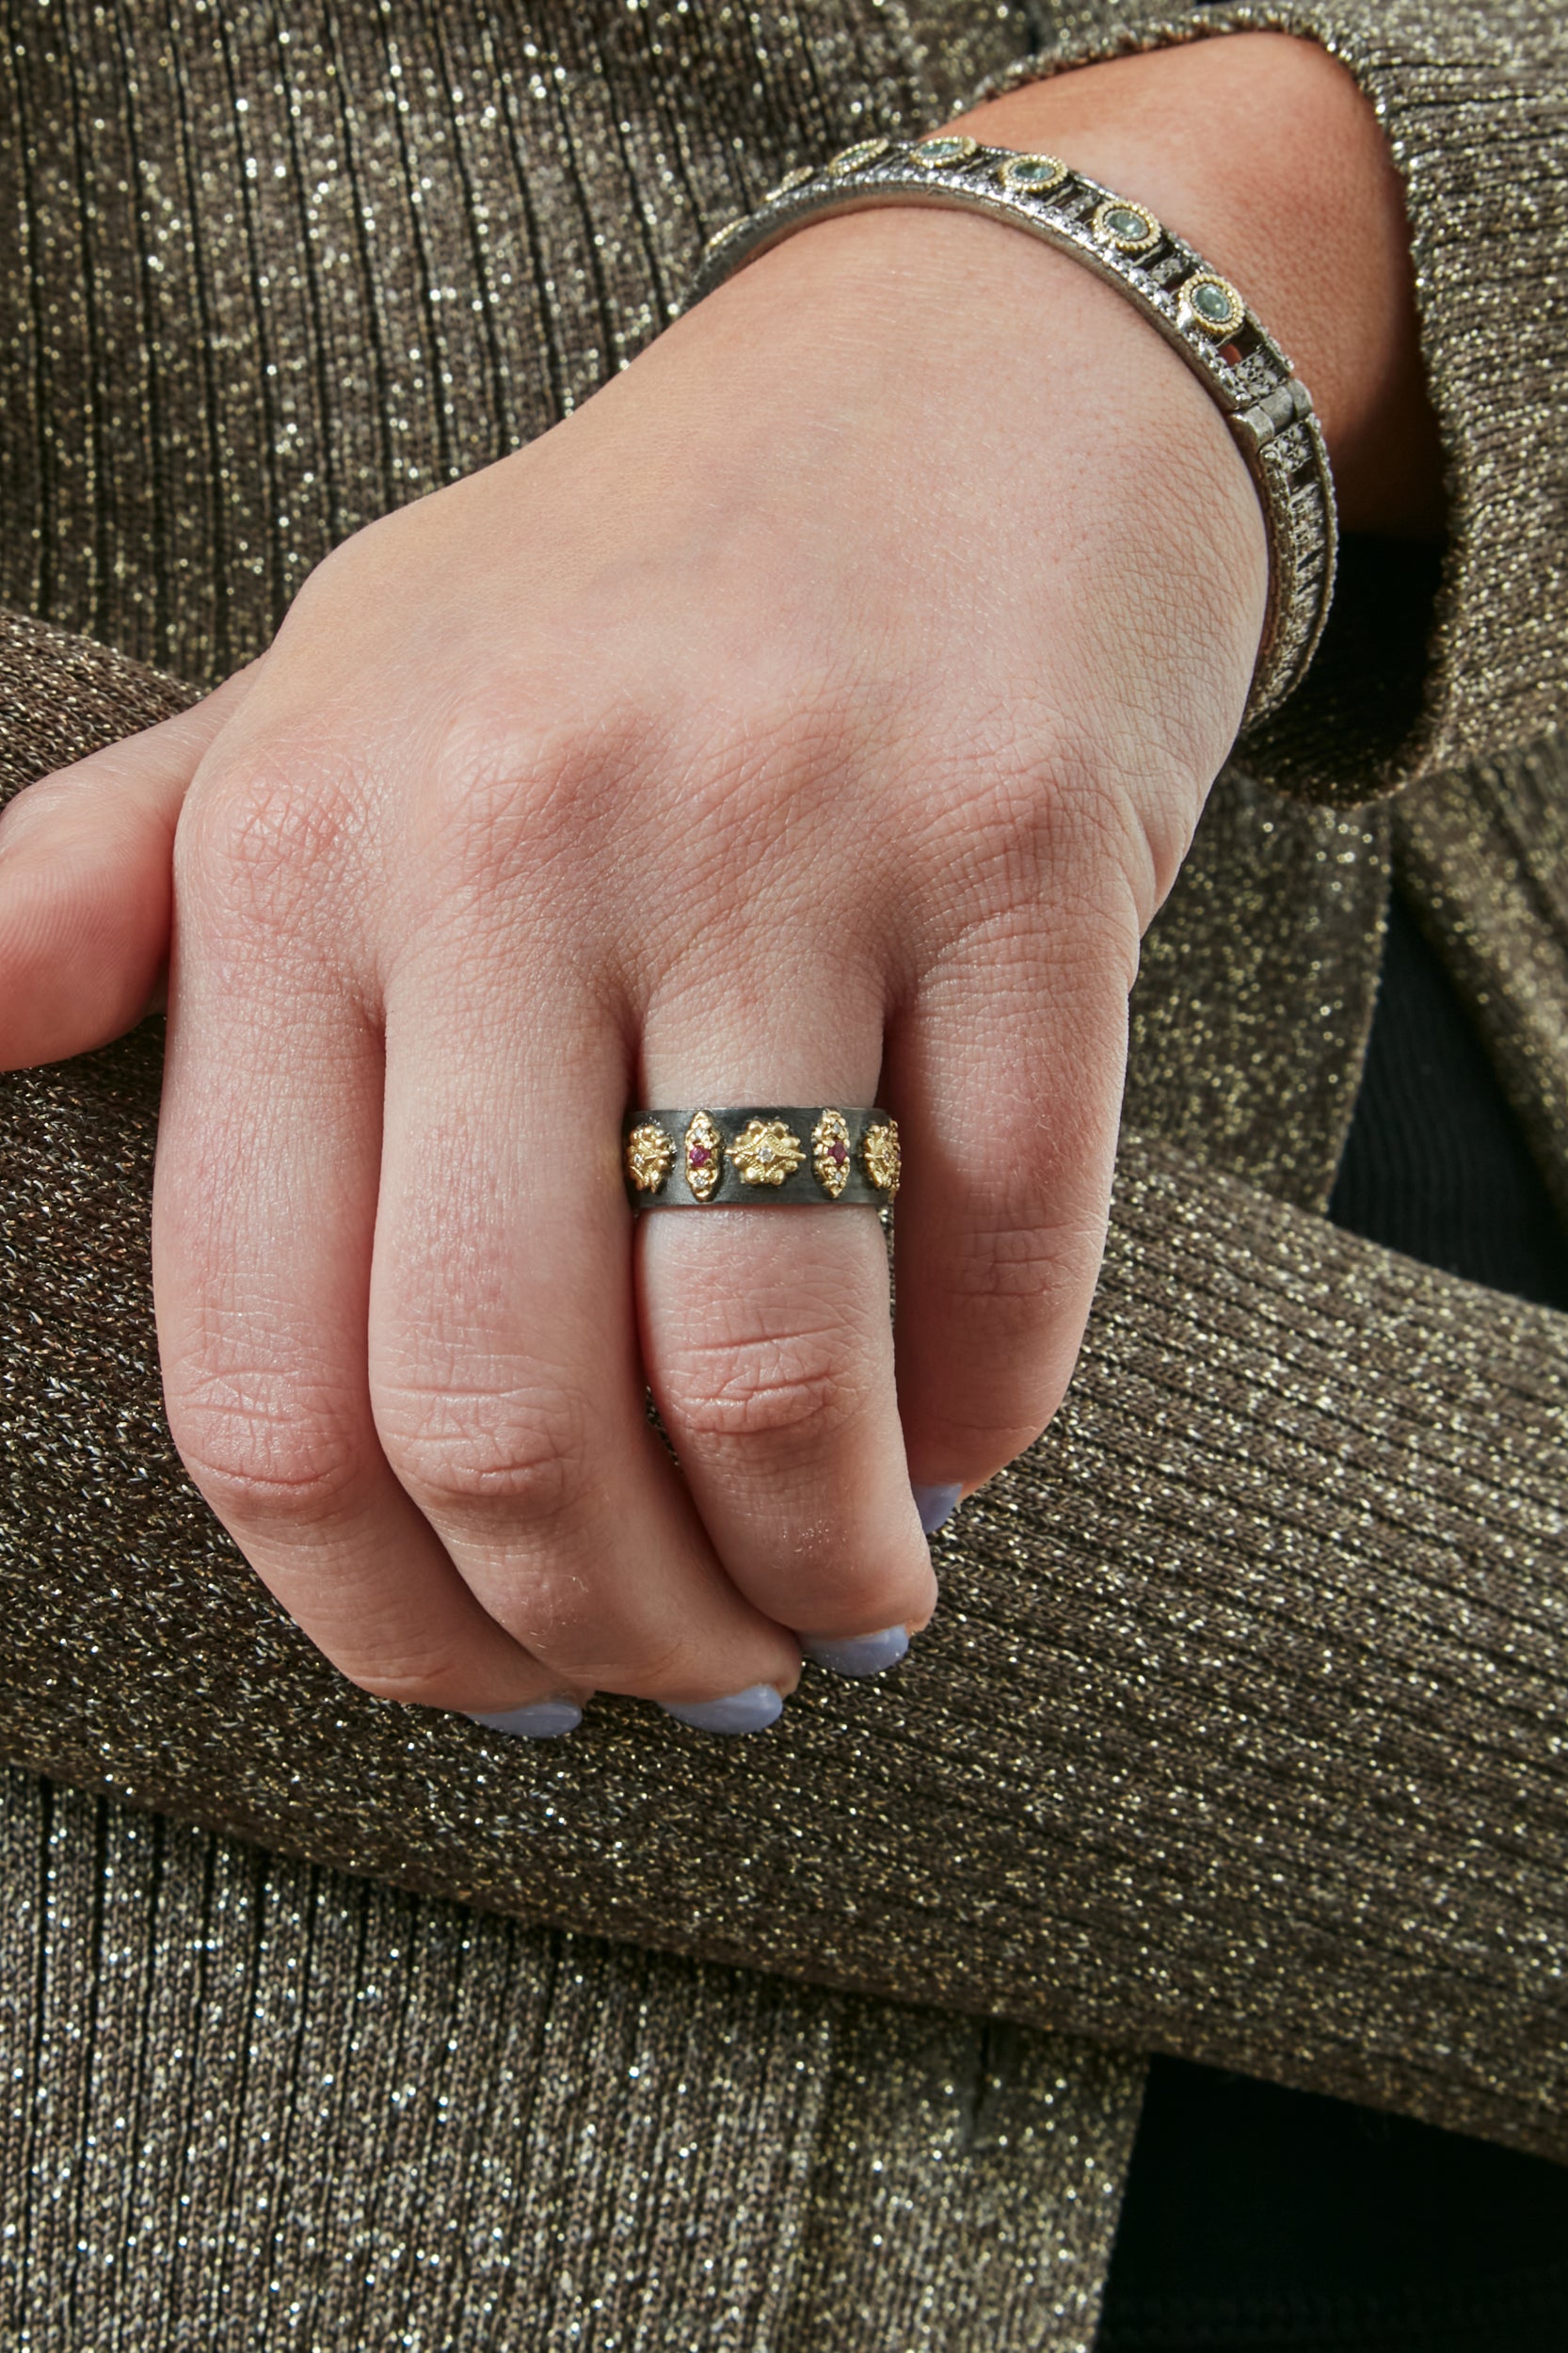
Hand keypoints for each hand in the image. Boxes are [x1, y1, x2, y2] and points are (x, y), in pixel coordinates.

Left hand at [0, 35, 1427, 1730]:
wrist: (954, 376)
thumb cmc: (614, 592)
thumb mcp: (324, 689)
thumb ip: (116, 883)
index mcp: (297, 851)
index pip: (268, 1373)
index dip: (382, 1621)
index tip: (498, 1690)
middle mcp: (515, 837)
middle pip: (507, 1408)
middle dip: (612, 1633)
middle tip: (695, 1682)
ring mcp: (786, 835)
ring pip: (771, 1359)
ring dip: (818, 1565)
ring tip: (846, 1605)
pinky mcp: (1023, 845)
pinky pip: (1009, 1239)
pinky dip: (989, 1408)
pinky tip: (959, 1445)